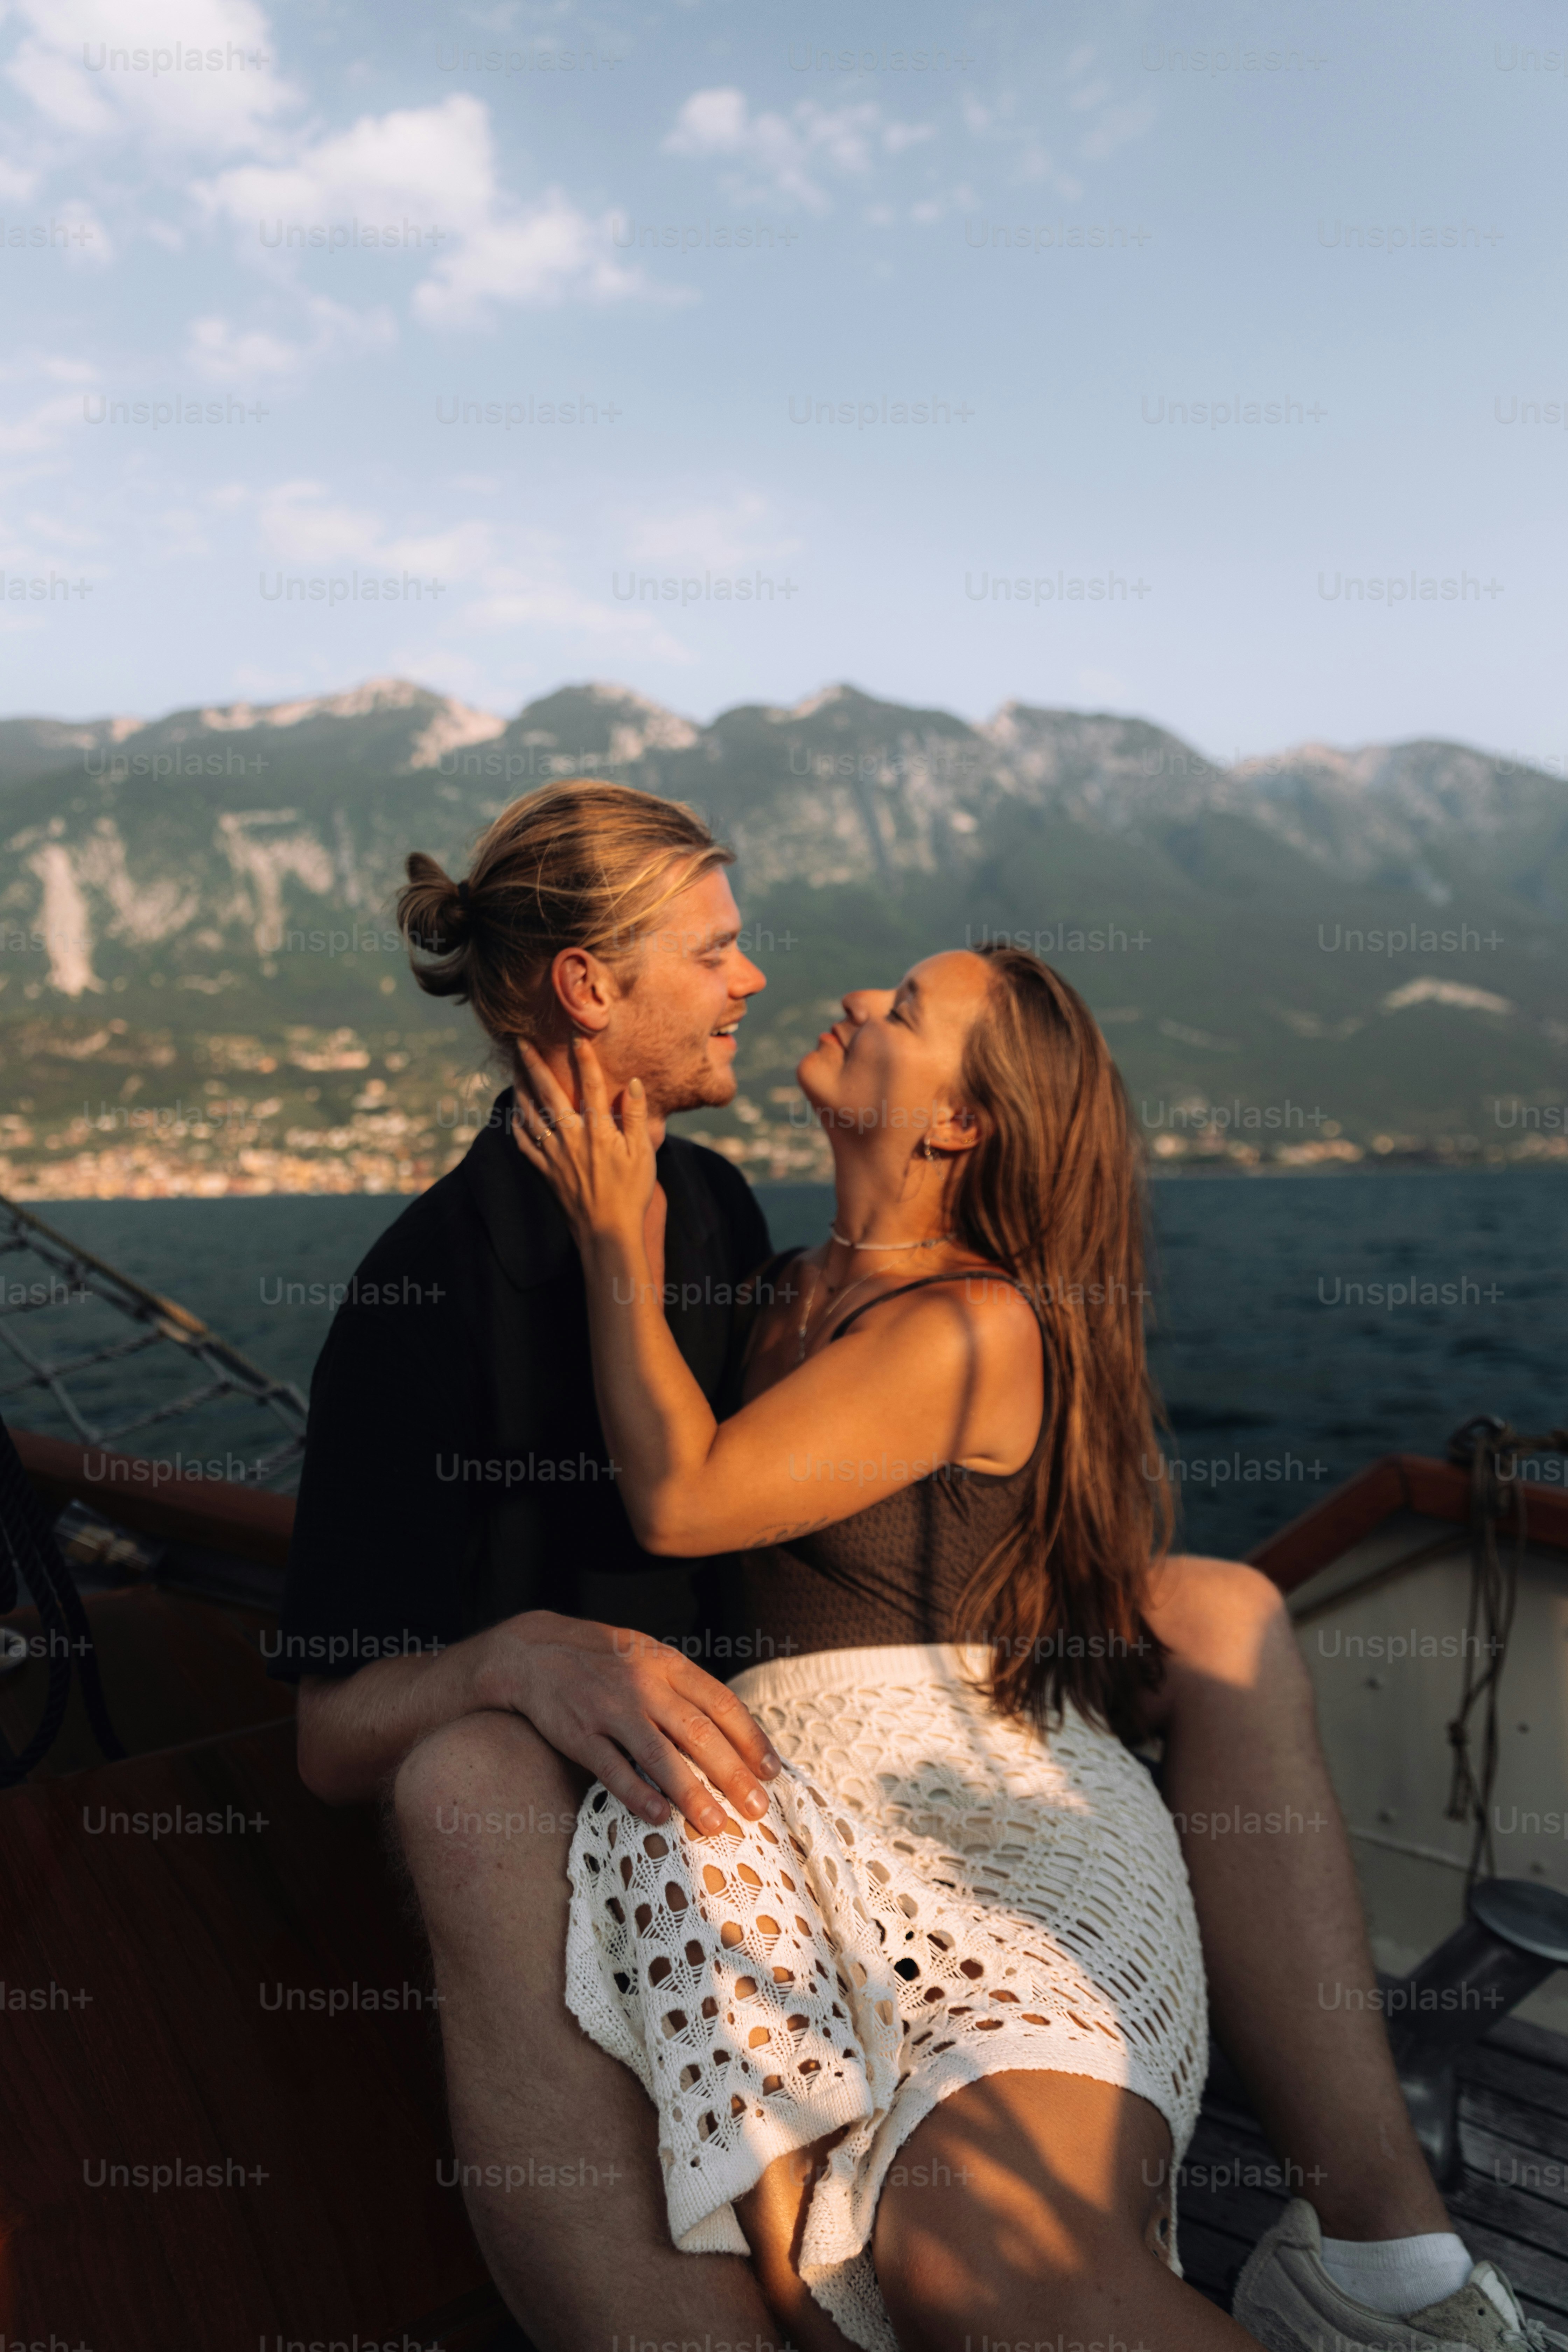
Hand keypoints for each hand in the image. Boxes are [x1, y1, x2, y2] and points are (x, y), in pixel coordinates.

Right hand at [480, 1610, 781, 1835]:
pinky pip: (612, 1769)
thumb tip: (731, 1730)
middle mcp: (642, 1685)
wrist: (532, 1653)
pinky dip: (637, 1794)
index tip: (771, 1771)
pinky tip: (659, 1817)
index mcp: (666, 1664)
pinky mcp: (579, 1734)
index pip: (721, 1703)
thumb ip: (684, 1687)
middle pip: (698, 1732)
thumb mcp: (648, 1655)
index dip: (750, 1739)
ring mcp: (610, 1709)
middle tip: (756, 1809)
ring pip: (659, 1755)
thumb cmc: (601, 1660)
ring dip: (691, 1792)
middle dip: (732, 1774)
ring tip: (716, 1824)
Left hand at [513, 1038, 656, 1250]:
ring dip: (519, 1087)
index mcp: (599, 1130)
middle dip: (533, 1063)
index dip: (584, 1058)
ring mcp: (554, 1155)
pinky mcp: (544, 1171)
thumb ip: (637, 1116)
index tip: (575, 1035)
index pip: (590, 1085)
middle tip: (520, 1041)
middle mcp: (571, 1137)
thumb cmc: (631, 1193)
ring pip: (529, 1114)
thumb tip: (633, 1083)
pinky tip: (513, 1112)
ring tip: (512, 1068)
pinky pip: (524, 1143)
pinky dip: (516, 1125)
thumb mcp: (644, 1153)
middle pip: (548, 1092)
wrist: (607, 1233)